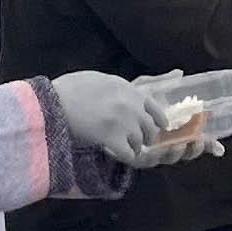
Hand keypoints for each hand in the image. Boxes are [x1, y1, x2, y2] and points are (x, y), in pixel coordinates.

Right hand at [51, 72, 213, 168]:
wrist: (53, 103)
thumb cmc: (73, 88)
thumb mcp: (104, 78)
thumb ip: (132, 82)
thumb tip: (178, 73)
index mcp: (129, 89)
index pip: (157, 110)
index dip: (156, 123)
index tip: (152, 128)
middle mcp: (131, 104)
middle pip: (151, 129)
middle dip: (144, 138)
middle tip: (133, 141)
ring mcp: (123, 121)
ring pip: (140, 142)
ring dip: (132, 148)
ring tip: (119, 147)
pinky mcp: (112, 137)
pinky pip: (128, 154)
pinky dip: (122, 156)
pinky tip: (112, 153)